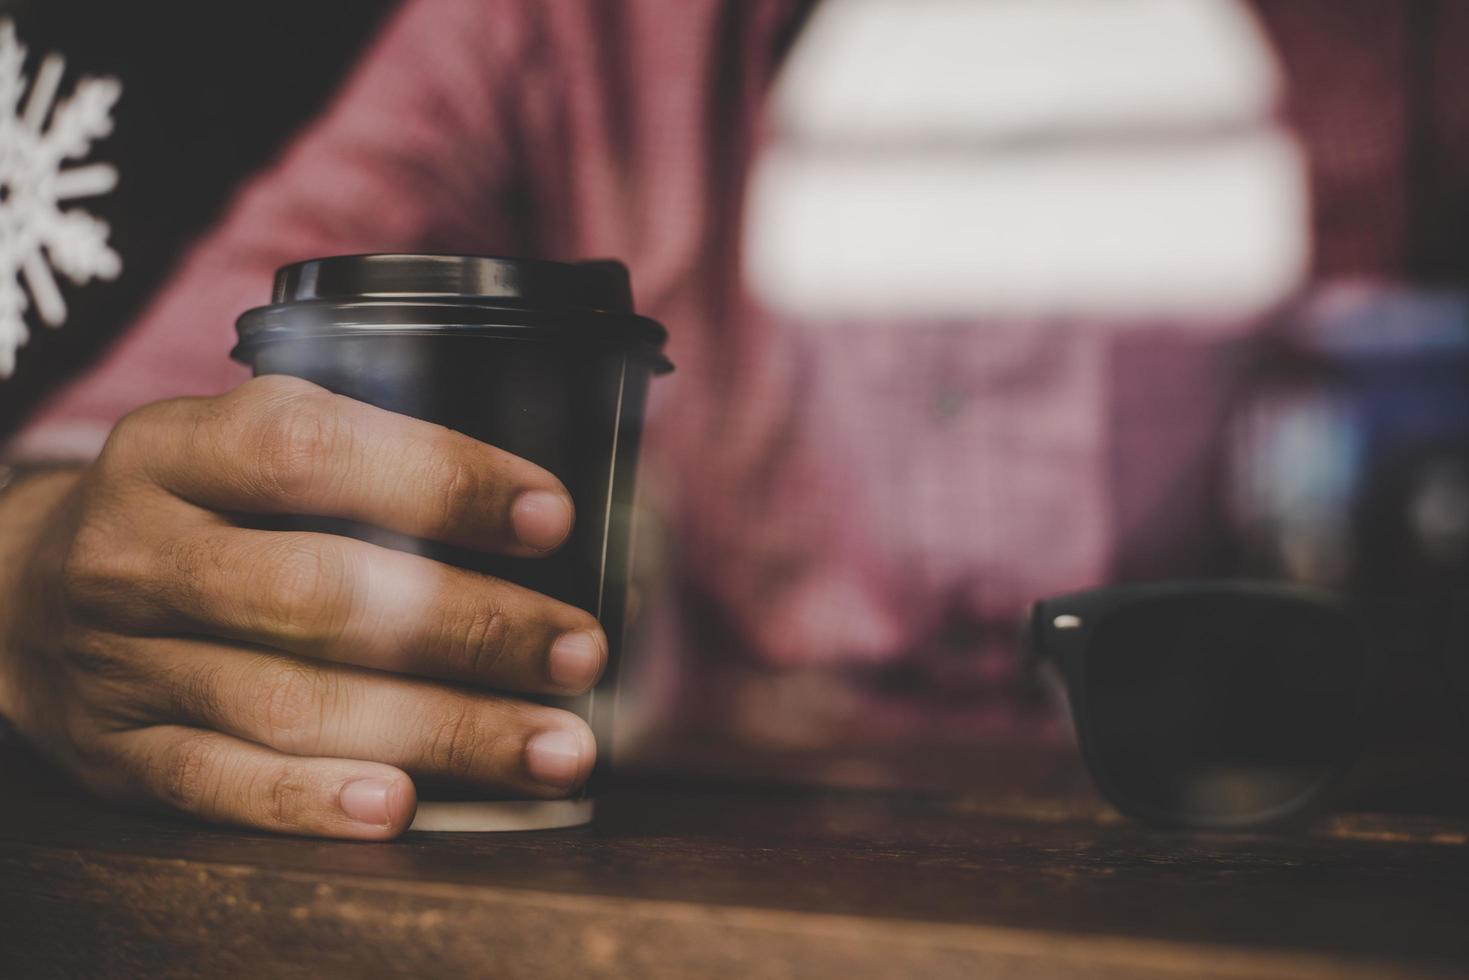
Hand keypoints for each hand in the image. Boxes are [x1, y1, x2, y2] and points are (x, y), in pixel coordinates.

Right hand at [0, 376, 602, 838]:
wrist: (21, 596)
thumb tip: (536, 511)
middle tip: (578, 650)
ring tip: (554, 746)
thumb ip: (358, 457)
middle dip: (470, 626)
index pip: (308, 448)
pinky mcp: (121, 756)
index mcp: (177, 450)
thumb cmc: (190, 514)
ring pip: (289, 702)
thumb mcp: (238, 446)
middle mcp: (140, 553)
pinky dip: (315, 801)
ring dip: (439, 729)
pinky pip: (220, 784)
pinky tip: (406, 805)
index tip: (549, 518)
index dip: (438, 480)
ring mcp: (123, 662)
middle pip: (318, 592)